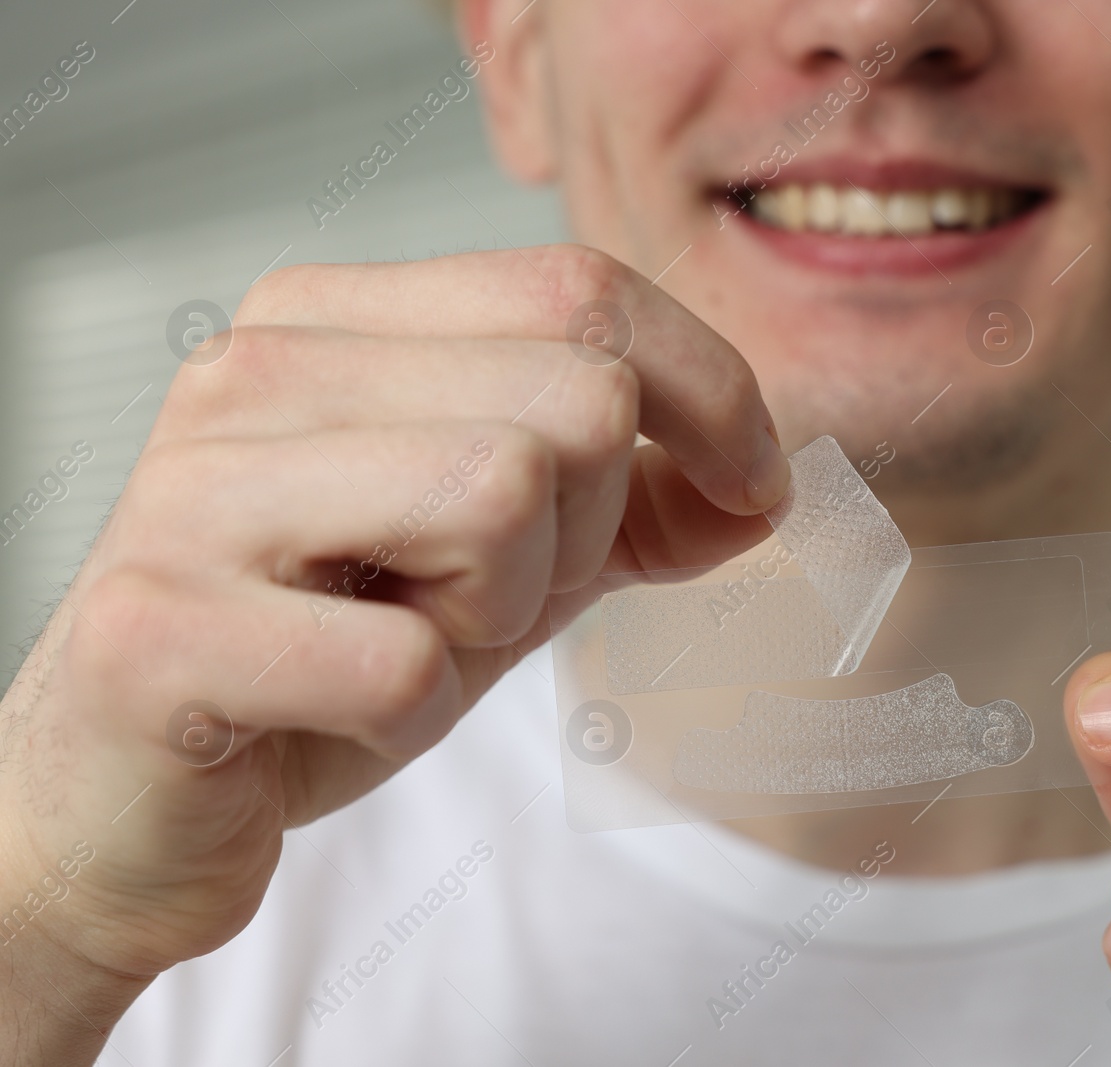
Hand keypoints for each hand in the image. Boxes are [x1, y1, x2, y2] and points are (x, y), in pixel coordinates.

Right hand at [0, 246, 787, 1059]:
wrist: (129, 801)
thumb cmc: (318, 659)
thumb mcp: (497, 557)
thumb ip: (624, 503)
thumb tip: (762, 487)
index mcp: (335, 321)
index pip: (581, 287)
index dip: (711, 390)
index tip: (749, 487)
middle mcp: (257, 371)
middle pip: (573, 395)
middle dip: (585, 531)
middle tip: (488, 599)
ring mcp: (197, 495)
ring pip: (501, 494)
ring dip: (500, 609)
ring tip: (410, 638)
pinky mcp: (159, 632)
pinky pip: (405, 665)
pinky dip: (412, 718)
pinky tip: (339, 713)